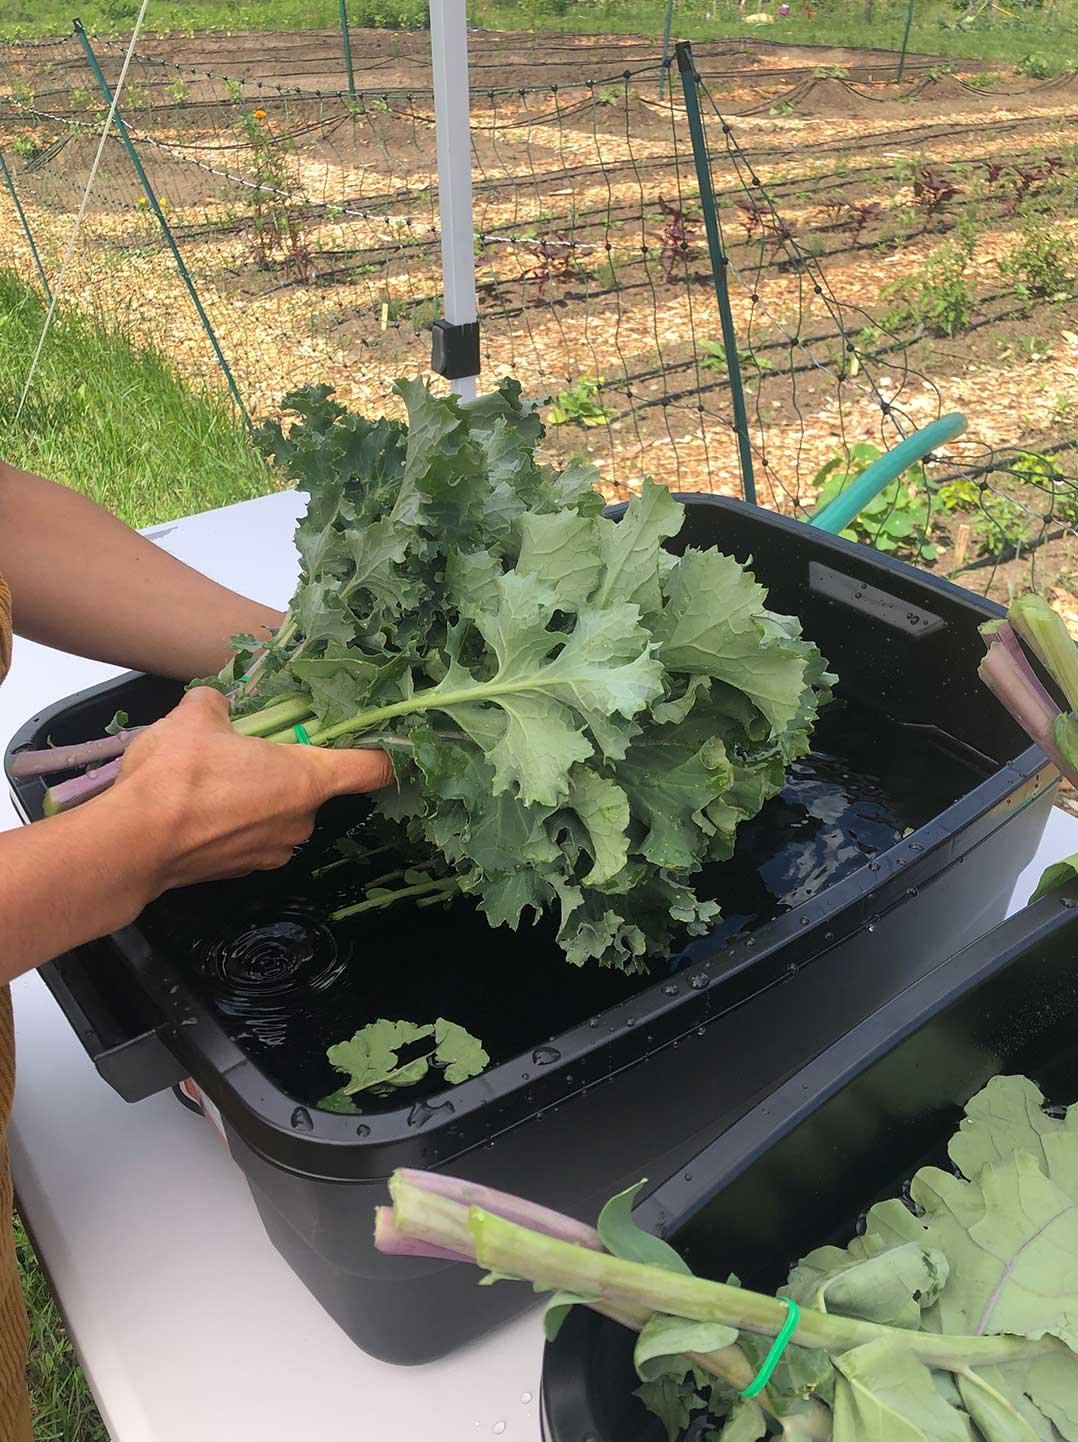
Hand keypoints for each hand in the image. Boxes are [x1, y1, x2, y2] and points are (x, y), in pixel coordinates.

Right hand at [111, 688, 392, 894]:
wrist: (132, 845)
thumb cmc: (177, 777)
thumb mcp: (195, 718)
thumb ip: (216, 705)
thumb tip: (214, 705)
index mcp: (306, 780)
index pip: (370, 769)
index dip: (384, 753)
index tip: (388, 742)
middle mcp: (300, 821)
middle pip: (315, 788)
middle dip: (288, 768)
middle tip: (253, 748)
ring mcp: (272, 851)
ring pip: (280, 813)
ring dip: (259, 796)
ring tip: (214, 778)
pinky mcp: (242, 870)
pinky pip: (252, 835)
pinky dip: (235, 821)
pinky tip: (200, 807)